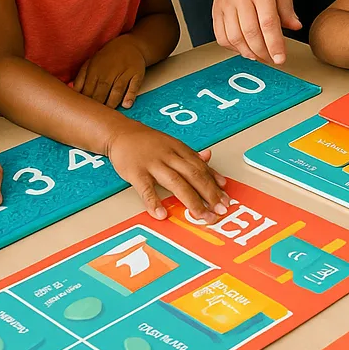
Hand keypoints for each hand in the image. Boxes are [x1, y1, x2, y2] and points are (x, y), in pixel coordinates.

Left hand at [74, 36, 146, 108]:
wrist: (130, 45)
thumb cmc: (106, 58)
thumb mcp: (90, 63)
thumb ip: (80, 79)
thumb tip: (72, 94)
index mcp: (94, 71)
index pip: (87, 92)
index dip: (85, 104)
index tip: (83, 113)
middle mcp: (108, 72)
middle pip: (101, 93)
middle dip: (97, 106)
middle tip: (95, 118)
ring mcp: (123, 73)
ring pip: (116, 92)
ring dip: (112, 104)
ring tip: (109, 114)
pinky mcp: (136, 74)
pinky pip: (133, 87)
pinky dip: (130, 96)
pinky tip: (126, 105)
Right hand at [107, 124, 230, 221]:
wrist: (122, 133)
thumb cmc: (149, 142)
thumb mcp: (173, 144)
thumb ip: (190, 155)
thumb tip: (209, 158)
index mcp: (180, 149)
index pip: (202, 168)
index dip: (215, 183)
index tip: (226, 198)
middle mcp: (170, 155)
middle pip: (193, 175)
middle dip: (209, 194)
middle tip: (220, 210)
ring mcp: (153, 163)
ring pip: (175, 182)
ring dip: (190, 200)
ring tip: (201, 216)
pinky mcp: (136, 171)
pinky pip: (146, 188)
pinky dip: (154, 202)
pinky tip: (161, 214)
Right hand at [212, 0, 300, 65]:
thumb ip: (287, 9)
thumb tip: (295, 27)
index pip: (268, 22)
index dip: (274, 44)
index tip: (280, 58)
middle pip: (251, 33)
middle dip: (263, 52)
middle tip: (272, 60)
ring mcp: (225, 5)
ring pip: (235, 38)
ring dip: (249, 53)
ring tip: (260, 56)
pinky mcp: (215, 12)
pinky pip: (222, 37)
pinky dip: (234, 48)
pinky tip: (244, 49)